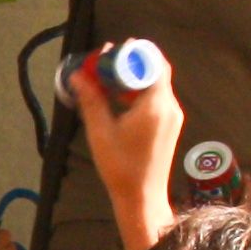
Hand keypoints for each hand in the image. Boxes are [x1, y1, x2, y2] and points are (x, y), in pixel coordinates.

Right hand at [70, 56, 181, 249]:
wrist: (142, 198)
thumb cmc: (121, 167)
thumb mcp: (100, 132)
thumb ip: (91, 100)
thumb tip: (77, 76)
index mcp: (156, 105)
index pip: (153, 63)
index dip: (133, 52)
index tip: (111, 50)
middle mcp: (170, 107)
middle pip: (156, 71)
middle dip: (132, 62)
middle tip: (106, 62)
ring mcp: (172, 117)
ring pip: (156, 84)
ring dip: (134, 78)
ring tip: (108, 80)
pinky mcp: (170, 126)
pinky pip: (157, 98)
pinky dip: (139, 92)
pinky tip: (119, 99)